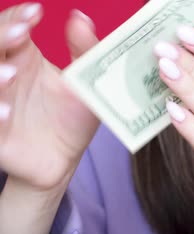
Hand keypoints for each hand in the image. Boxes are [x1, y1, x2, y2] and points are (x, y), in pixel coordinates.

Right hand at [0, 4, 98, 191]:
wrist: (63, 159)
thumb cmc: (72, 116)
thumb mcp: (84, 84)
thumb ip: (85, 52)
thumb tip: (80, 17)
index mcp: (22, 57)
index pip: (10, 27)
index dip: (18, 17)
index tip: (35, 13)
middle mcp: (4, 74)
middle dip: (0, 36)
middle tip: (21, 33)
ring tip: (11, 74)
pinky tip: (6, 112)